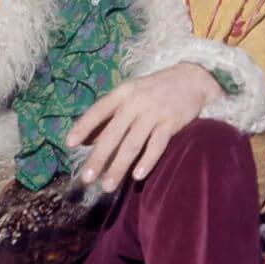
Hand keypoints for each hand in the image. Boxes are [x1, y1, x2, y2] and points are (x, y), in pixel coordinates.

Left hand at [66, 63, 221, 191]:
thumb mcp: (133, 92)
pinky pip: (156, 145)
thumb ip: (113, 112)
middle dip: (98, 158)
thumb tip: (89, 140)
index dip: (84, 126)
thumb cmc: (157, 88)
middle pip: (113, 134)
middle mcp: (137, 101)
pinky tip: (137, 176)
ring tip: (108, 186)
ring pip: (132, 144)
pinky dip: (147, 161)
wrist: (194, 77)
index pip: (99, 109)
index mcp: (124, 92)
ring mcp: (155, 112)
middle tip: (86, 178)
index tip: (70, 144)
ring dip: (118, 167)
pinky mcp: (171, 122)